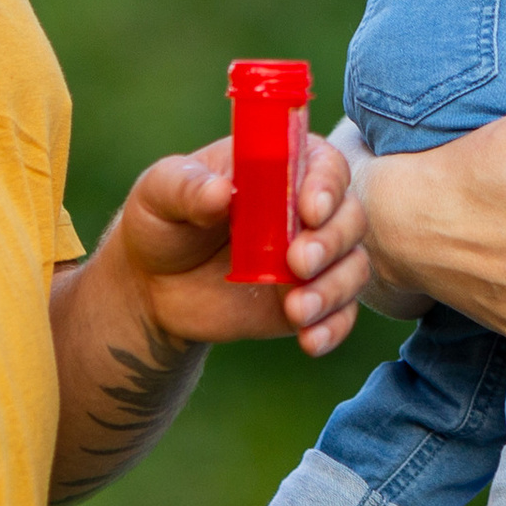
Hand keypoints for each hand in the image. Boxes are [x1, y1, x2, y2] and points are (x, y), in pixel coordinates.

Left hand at [104, 132, 369, 357]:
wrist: (152, 286)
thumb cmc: (162, 220)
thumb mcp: (160, 191)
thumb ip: (187, 188)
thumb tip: (219, 192)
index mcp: (280, 167)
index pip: (324, 165)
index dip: (326, 185)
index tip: (310, 210)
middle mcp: (306, 209)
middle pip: (350, 216)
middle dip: (332, 241)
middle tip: (298, 262)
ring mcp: (312, 257)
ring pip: (353, 266)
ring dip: (334, 288)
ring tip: (297, 310)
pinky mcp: (309, 299)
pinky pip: (341, 314)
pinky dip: (334, 327)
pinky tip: (309, 340)